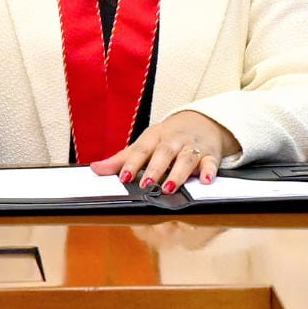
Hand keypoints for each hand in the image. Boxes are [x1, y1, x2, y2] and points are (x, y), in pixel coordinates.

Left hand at [90, 111, 237, 193]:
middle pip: (164, 152)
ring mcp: (192, 147)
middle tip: (146, 185)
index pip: (141, 149)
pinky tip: (206, 181)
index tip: (123, 177)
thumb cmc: (168, 136)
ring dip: (178, 173)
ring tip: (169, 187)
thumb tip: (96, 169)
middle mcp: (173, 140)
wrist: (202, 121)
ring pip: (186, 159)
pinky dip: (209, 171)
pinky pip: (211, 162)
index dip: (131, 163)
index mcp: (154, 137)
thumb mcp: (145, 143)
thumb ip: (122, 159)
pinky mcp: (211, 154)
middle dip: (155, 168)